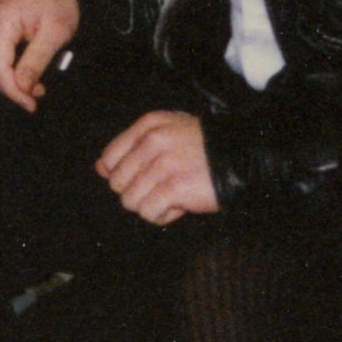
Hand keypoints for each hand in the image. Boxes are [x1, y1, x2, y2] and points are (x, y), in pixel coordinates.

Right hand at [0, 0, 79, 110]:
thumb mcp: (56, 32)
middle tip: (36, 91)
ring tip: (28, 82)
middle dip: (7, 87)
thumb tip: (22, 90)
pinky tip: (14, 71)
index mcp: (0, 19)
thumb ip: (36, 62)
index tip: (31, 104)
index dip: (12, 91)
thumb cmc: (59, 1)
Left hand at [97, 109, 218, 224]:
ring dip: (151, 205)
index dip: (122, 175)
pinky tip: (180, 205)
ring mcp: (164, 165)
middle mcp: (153, 142)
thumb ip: (130, 149)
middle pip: (118, 183)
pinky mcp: (175, 188)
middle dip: (138, 192)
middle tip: (163, 187)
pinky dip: (163, 215)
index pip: (110, 158)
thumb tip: (100, 168)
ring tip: (172, 195)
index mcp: (149, 126)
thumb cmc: (203, 150)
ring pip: (131, 201)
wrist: (242, 159)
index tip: (144, 177)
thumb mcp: (167, 136)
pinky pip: (149, 213)